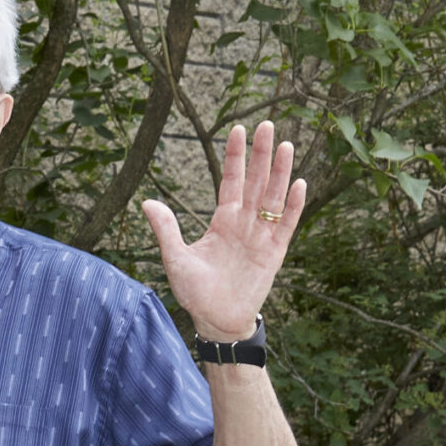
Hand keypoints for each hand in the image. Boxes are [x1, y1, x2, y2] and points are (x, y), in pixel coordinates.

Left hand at [141, 121, 304, 341]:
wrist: (216, 320)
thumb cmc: (195, 291)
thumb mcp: (175, 258)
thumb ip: (166, 229)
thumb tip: (147, 202)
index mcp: (222, 221)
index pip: (230, 180)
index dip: (235, 156)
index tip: (238, 129)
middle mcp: (244, 223)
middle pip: (255, 181)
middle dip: (261, 154)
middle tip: (268, 125)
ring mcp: (261, 236)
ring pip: (273, 197)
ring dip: (280, 172)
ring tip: (286, 145)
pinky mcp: (274, 253)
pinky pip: (286, 224)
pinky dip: (292, 205)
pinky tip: (299, 183)